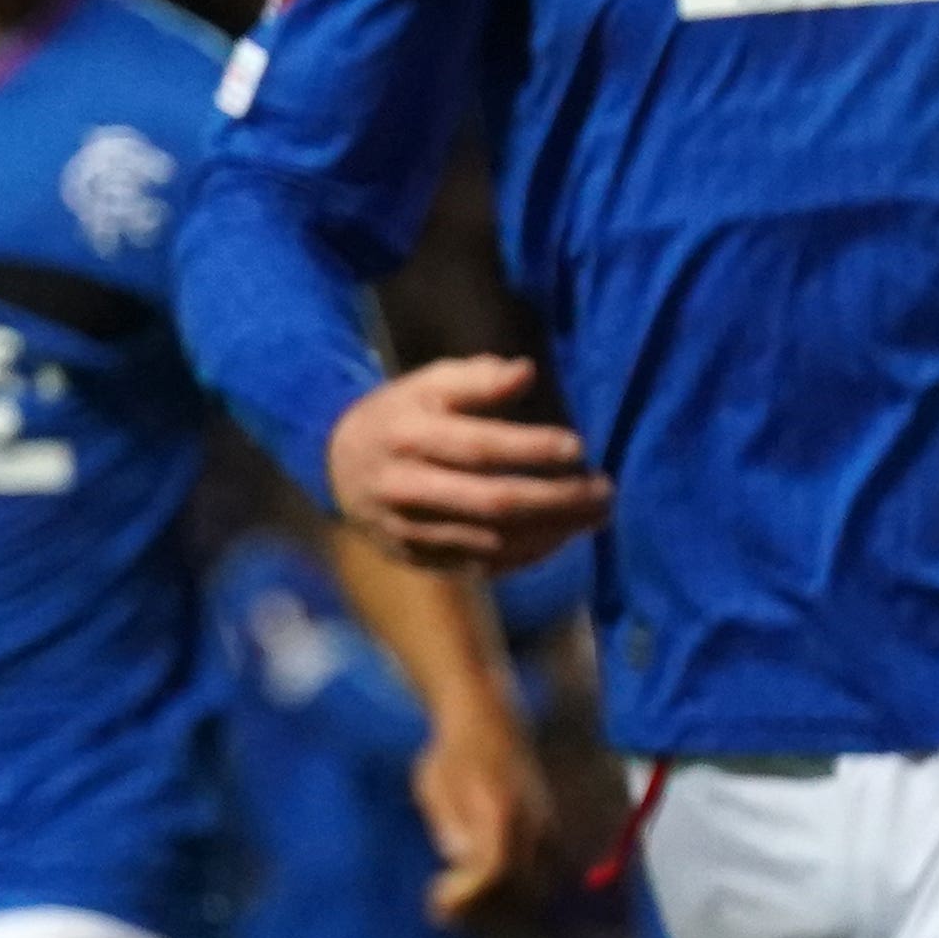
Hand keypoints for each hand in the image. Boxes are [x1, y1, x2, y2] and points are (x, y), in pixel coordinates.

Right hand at [331, 357, 612, 570]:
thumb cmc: (396, 416)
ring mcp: (411, 529)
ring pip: (493, 541)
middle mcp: (407, 487)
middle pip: (493, 502)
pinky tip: (559, 538)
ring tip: (594, 517)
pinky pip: (482, 565)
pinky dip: (527, 555)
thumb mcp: (424, 384)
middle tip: (604, 493)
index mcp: (407, 435)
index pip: (478, 446)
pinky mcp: (418, 559)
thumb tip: (526, 371)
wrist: (333, 467)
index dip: (530, 448)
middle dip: (557, 500)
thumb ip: (474, 379)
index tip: (578, 447)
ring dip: (552, 533)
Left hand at [410, 711, 556, 920]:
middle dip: (478, 900)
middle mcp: (530, 820)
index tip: (439, 899)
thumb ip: (447, 819)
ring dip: (494, 895)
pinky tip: (477, 877)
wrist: (488, 719)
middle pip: (514, 884)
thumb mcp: (432, 782)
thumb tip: (458, 856)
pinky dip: (509, 881)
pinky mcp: (549, 826)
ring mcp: (544, 824)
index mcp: (500, 807)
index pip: (495, 867)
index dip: (469, 893)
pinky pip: (535, 868)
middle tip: (441, 903)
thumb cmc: (452, 751)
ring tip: (456, 892)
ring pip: (529, 881)